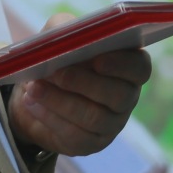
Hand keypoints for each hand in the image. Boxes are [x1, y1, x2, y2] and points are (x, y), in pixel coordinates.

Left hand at [9, 14, 152, 157]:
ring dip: (60, 101)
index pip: (140, 68)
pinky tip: (32, 103)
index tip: (97, 60)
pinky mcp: (91, 143)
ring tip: (34, 87)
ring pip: (93, 117)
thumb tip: (64, 36)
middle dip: (82, 83)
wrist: (36, 91)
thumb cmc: (58, 57)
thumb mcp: (60, 34)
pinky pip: (75, 135)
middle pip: (118, 95)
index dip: (122, 65)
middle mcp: (127, 96)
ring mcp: (112, 124)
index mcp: (128, 66)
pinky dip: (50, 117)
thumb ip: (65, 29)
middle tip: (54, 72)